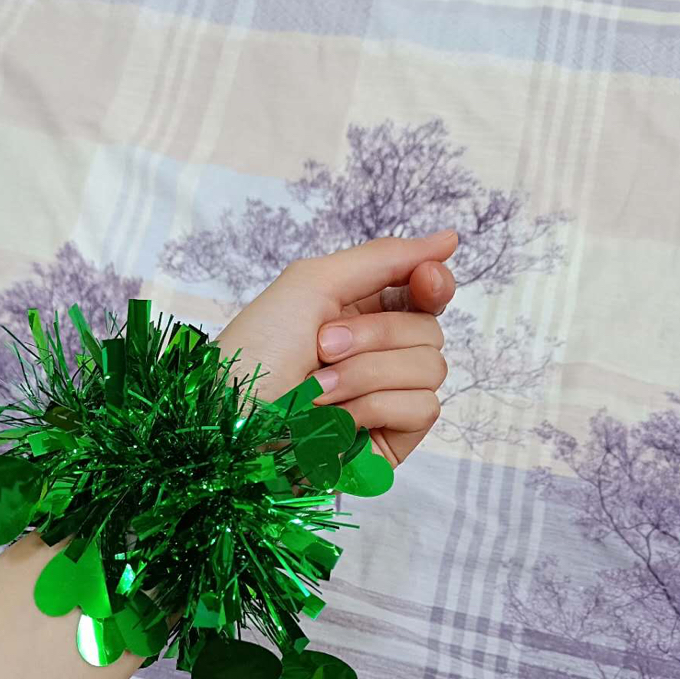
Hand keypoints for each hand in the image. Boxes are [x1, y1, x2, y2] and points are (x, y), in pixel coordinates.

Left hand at [216, 231, 456, 464]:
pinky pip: (423, 408)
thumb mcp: (312, 283)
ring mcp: (387, 398)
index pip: (425, 291)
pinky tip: (337, 420)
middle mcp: (377, 354)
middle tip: (321, 348)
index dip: (433, 282)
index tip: (425, 279)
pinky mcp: (392, 438)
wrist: (230, 426)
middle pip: (430, 328)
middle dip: (373, 336)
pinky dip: (376, 408)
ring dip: (367, 374)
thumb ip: (384, 258)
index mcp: (359, 312)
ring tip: (316, 390)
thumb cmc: (255, 353)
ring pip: (432, 367)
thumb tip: (450, 240)